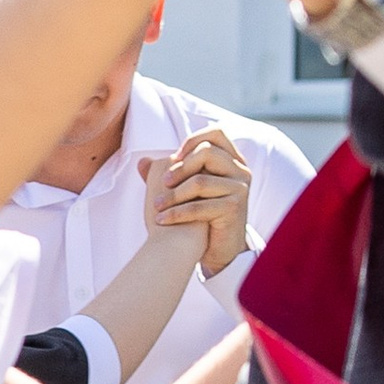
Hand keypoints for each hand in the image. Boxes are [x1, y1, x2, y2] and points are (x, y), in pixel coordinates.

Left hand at [146, 126, 253, 276]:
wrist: (215, 249)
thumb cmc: (199, 217)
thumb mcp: (185, 191)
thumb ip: (167, 175)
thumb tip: (142, 162)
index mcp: (232, 161)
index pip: (216, 133)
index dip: (193, 140)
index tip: (173, 158)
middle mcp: (241, 171)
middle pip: (208, 152)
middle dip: (180, 167)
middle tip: (164, 182)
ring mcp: (240, 189)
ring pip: (200, 182)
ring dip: (173, 195)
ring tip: (157, 205)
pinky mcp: (235, 208)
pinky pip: (200, 206)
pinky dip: (177, 213)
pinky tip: (161, 220)